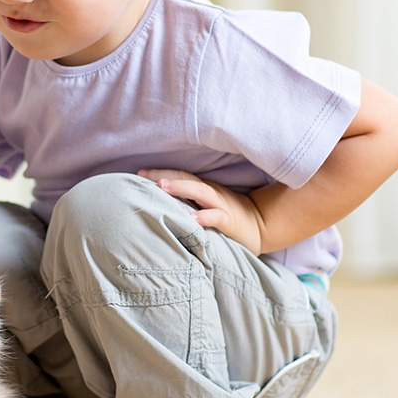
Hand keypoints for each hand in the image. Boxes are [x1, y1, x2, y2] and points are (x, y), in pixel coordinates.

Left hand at [139, 169, 263, 254]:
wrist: (260, 225)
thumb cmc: (227, 215)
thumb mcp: (204, 205)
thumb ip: (186, 202)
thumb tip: (158, 204)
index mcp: (202, 188)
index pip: (178, 175)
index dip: (159, 173)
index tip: (138, 173)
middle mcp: (210, 193)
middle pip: (185, 178)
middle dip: (164, 175)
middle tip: (143, 176)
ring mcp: (220, 205)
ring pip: (199, 192)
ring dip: (180, 188)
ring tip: (162, 187)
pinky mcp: (229, 221)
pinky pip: (216, 216)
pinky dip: (204, 216)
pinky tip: (191, 219)